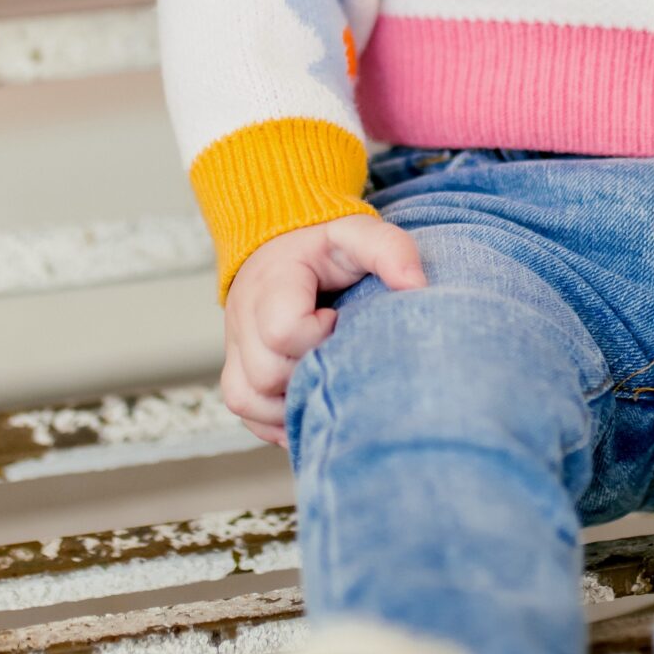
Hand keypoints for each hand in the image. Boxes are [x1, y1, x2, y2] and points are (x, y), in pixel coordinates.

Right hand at [221, 212, 426, 446]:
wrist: (280, 243)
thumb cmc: (324, 246)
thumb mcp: (359, 234)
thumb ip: (389, 250)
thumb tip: (417, 286)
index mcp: (272, 283)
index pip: (281, 331)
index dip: (317, 336)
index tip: (337, 319)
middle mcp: (245, 316)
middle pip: (267, 373)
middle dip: (309, 373)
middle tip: (334, 353)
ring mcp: (237, 345)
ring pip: (248, 399)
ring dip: (290, 402)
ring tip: (323, 381)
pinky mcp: (237, 367)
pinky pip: (244, 410)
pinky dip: (274, 419)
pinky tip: (306, 405)